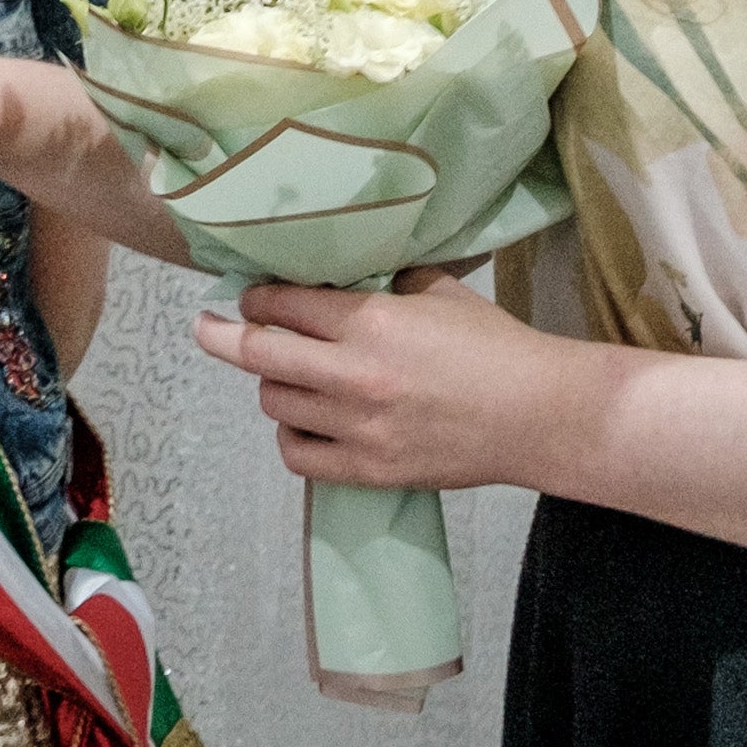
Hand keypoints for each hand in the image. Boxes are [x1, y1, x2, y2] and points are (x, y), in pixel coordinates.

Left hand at [190, 268, 589, 495]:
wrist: (538, 415)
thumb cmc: (495, 346)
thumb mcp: (438, 291)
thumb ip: (384, 282)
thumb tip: (343, 277)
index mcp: (372, 323)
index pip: (282, 305)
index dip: (256, 297)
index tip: (249, 295)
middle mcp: (354, 375)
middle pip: (259, 353)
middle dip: (222, 335)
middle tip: (207, 327)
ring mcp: (358, 428)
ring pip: (275, 403)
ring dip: (272, 384)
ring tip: (287, 374)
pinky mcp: (369, 470)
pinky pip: (298, 456)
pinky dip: (291, 436)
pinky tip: (302, 422)